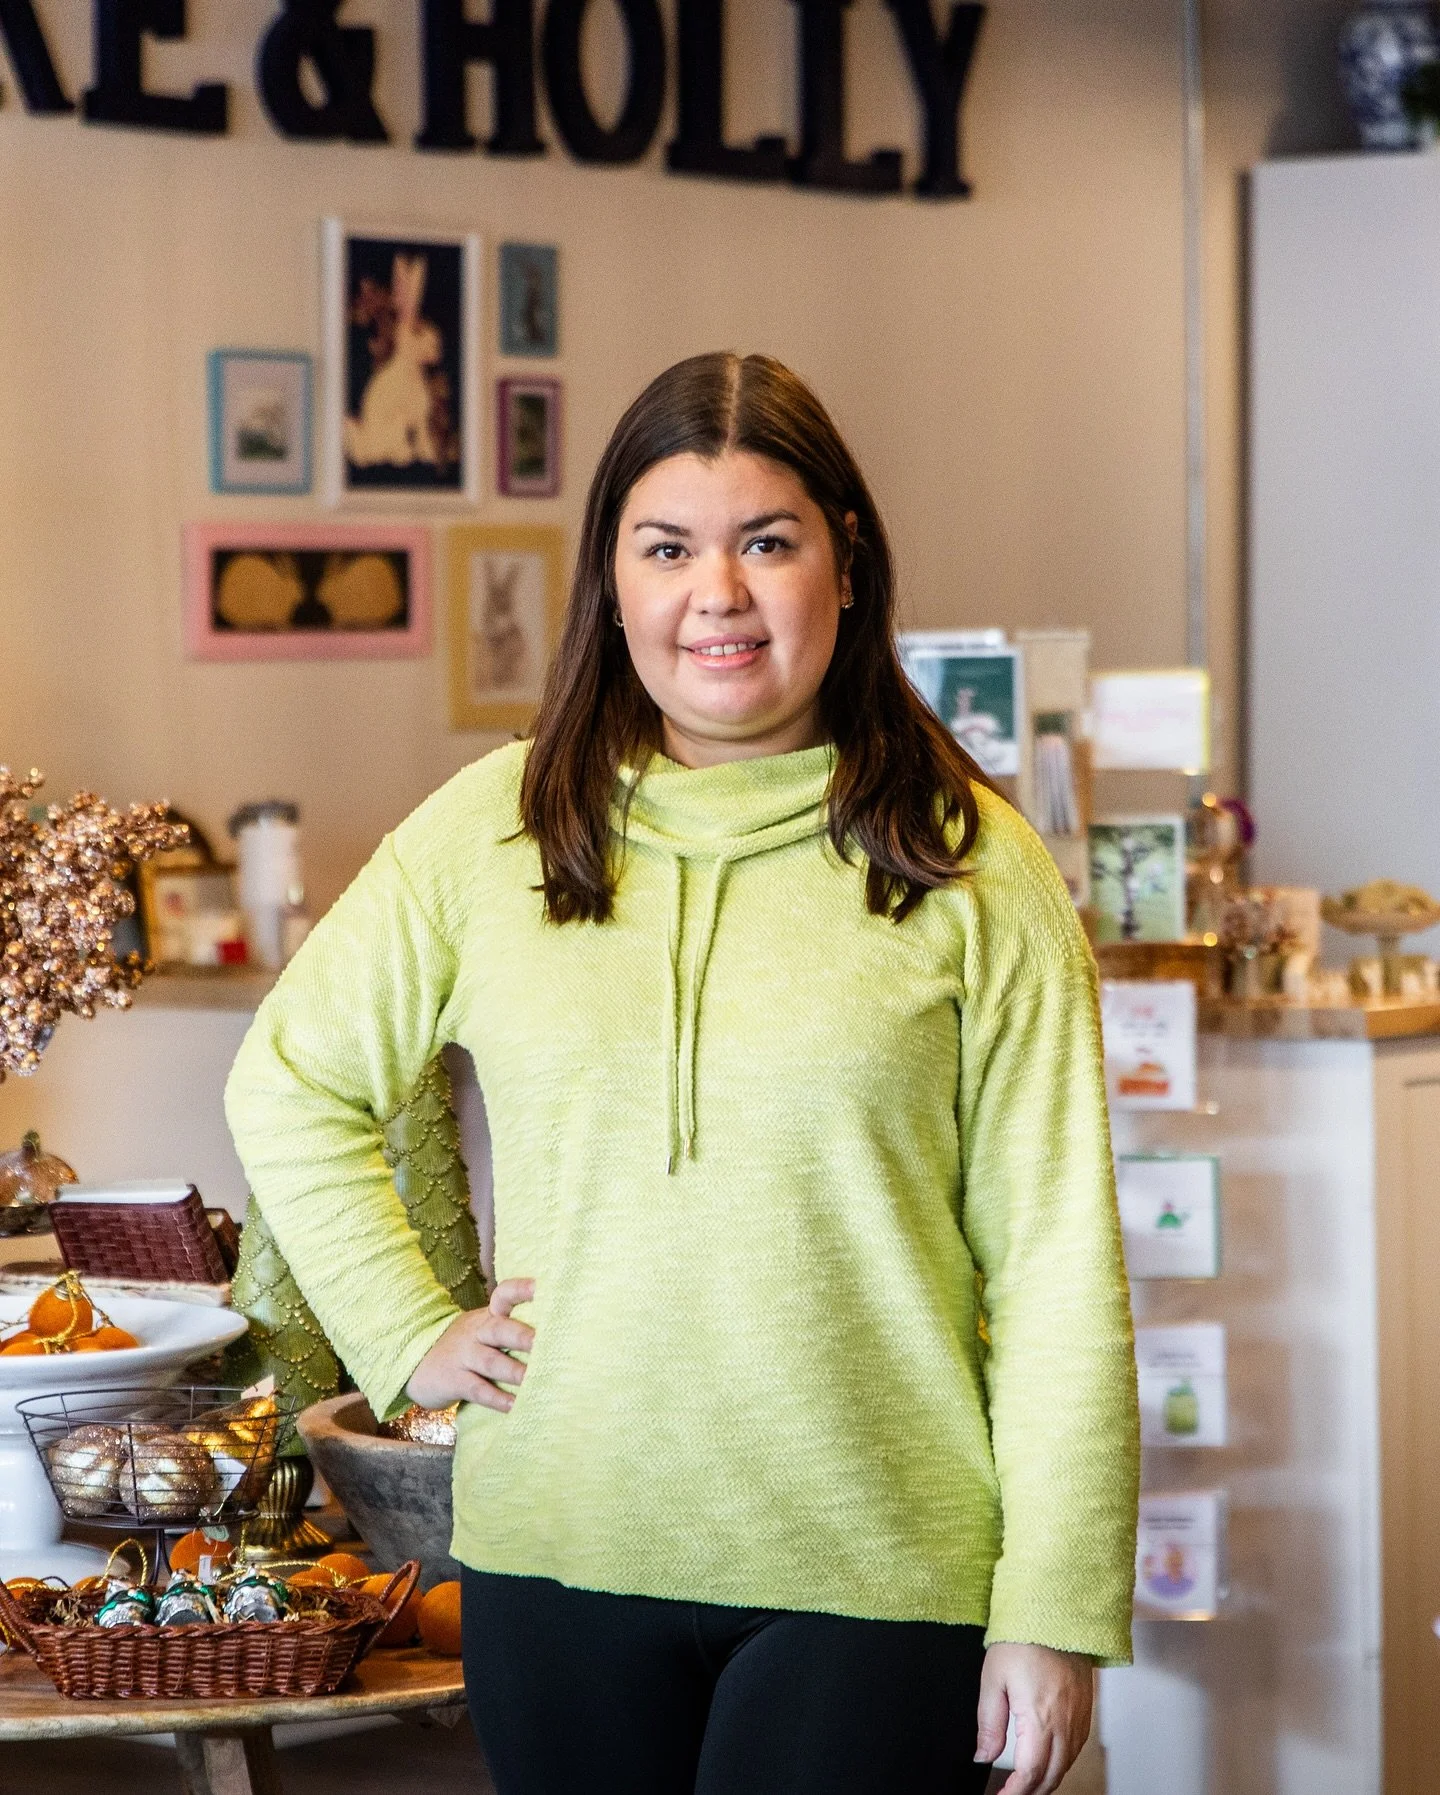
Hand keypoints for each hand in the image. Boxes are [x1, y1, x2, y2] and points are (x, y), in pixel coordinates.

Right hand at [405, 1278, 535, 1411]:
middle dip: (521, 1336)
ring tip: (533, 1380)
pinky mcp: (453, 1380)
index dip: (521, 1290)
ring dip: (513, 1371)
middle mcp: (477, 1332)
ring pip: (490, 1361)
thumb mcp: (483, 1330)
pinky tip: (513, 1405)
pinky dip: (495, 1398)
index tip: (541, 1287)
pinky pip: (476, 1389)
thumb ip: (511, 1329)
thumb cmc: (465, 1348)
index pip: (504, 1296)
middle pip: (499, 1329)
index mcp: (487, 1317)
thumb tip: (557, 1336)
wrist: (416, 1363)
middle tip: (542, 1343)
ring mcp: (463, 1355)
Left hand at [974, 1641, 1093, 1794]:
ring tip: (1025, 1784)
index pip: (1030, 1773)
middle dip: (1030, 1792)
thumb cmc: (1023, 1638)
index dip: (1014, 1793)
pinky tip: (1047, 1762)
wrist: (1056, 1614)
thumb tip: (983, 1756)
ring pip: (1066, 1766)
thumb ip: (989, 1722)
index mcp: (1040, 1717)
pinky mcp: (1086, 1711)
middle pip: (1051, 1777)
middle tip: (1009, 1794)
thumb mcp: (993, 1678)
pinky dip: (1061, 1764)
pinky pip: (1076, 1750)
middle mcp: (1065, 1724)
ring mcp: (1079, 1719)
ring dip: (1047, 1781)